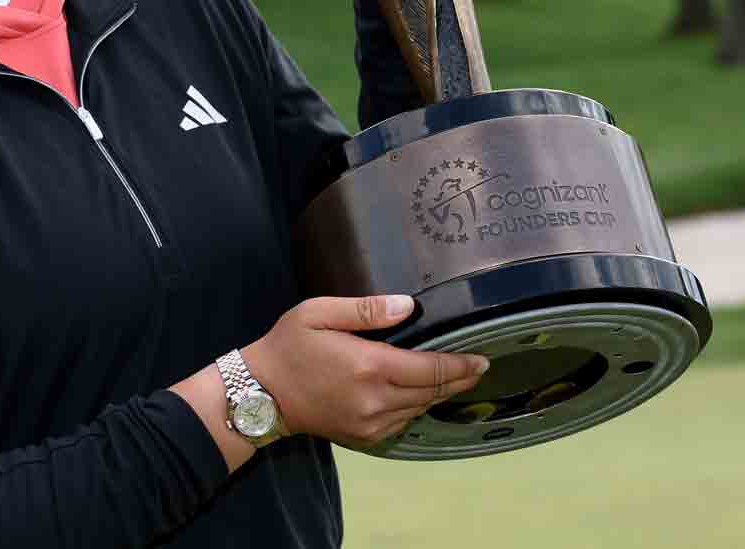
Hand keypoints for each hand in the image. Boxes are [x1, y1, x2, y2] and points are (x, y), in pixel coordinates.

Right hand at [242, 294, 487, 448]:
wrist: (261, 394)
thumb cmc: (288, 346)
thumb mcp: (319, 313)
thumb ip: (365, 310)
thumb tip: (408, 306)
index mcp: (371, 366)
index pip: (432, 369)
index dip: (462, 365)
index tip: (483, 359)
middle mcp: (377, 400)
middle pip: (433, 392)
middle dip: (459, 379)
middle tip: (477, 367)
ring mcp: (371, 423)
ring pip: (420, 409)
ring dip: (438, 394)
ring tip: (451, 377)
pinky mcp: (364, 437)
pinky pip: (402, 422)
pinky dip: (415, 407)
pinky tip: (415, 394)